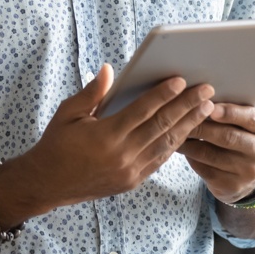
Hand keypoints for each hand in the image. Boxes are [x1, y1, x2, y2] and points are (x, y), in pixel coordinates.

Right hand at [11, 65, 215, 211]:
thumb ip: (92, 92)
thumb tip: (109, 70)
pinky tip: (187, 131)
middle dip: (187, 107)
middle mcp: (122, 155)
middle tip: (207, 91)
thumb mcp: (68, 113)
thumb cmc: (56, 144)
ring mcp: (130, 171)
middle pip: (162, 126)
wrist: (47, 183)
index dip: (164, 94)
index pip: (143, 110)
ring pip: (166, 144)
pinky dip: (175, 144)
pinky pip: (159, 160)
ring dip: (188, 125)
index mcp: (106, 135)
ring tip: (206, 109)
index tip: (181, 80)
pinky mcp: (132, 181)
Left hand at [179, 103, 254, 203]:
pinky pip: (204, 169)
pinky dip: (189, 156)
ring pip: (211, 154)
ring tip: (173, 129)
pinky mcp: (232, 186)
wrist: (248, 173)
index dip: (230, 112)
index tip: (210, 106)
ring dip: (189, 141)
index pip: (251, 118)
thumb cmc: (241, 135)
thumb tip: (202, 97)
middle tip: (181, 115)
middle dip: (202, 125)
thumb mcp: (246, 122)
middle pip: (229, 137)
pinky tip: (178, 146)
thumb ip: (232, 109)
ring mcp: (249, 172)